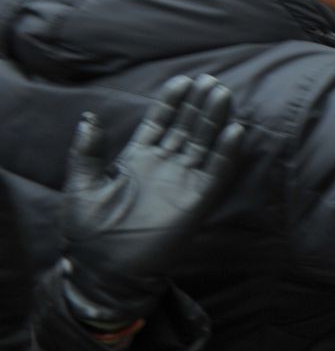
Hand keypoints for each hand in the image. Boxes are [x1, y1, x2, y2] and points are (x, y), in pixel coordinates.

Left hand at [62, 75, 245, 332]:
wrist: (105, 269)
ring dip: (214, 120)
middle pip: (186, 127)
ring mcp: (182, 182)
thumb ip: (87, 151)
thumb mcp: (82, 185)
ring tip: (224, 94)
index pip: (159, 122)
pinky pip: (217, 172)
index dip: (170, 102)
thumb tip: (89, 117)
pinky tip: (236, 131)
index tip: (182, 80)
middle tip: (212, 80)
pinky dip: (227, 152)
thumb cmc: (89, 231)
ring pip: (203, 144)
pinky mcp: (197, 200)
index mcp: (137, 159)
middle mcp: (164, 166)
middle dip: (198, 104)